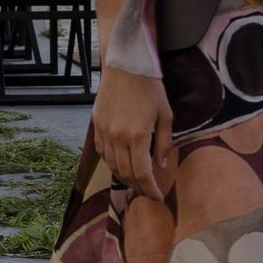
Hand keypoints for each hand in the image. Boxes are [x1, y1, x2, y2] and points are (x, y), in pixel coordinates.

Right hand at [92, 66, 174, 201]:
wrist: (124, 65)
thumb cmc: (150, 88)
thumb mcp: (165, 115)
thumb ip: (163, 143)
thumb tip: (161, 166)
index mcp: (136, 135)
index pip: (142, 173)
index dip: (150, 189)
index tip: (158, 197)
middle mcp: (116, 136)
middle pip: (125, 173)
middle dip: (138, 187)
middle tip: (149, 192)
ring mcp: (103, 131)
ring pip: (111, 165)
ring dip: (124, 177)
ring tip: (136, 181)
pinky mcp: (96, 125)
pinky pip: (102, 152)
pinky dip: (111, 163)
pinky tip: (121, 164)